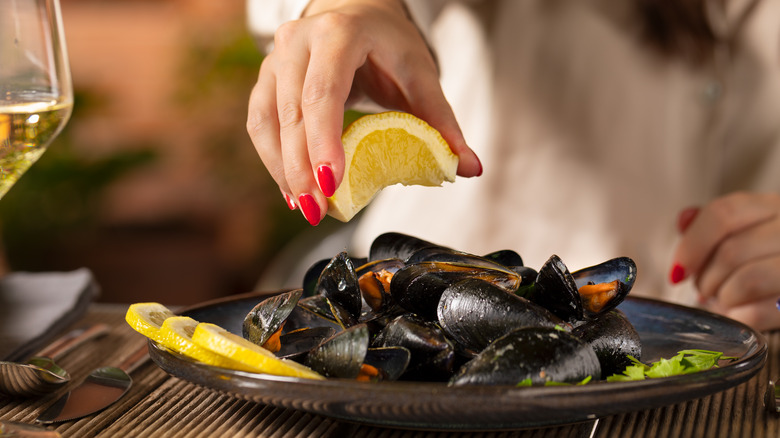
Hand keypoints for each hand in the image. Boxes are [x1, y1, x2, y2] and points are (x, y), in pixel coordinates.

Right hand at [246, 0, 481, 225]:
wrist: (355, 14)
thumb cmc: (387, 44)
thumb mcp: (420, 74)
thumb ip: (442, 122)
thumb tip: (469, 168)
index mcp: (338, 33)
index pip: (323, 91)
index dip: (324, 140)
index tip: (331, 183)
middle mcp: (298, 42)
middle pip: (292, 112)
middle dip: (302, 168)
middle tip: (318, 210)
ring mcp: (275, 60)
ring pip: (267, 121)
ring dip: (284, 170)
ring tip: (306, 208)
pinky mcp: (265, 80)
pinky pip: (261, 125)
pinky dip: (275, 162)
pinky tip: (291, 191)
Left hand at [670, 192, 779, 330]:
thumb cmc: (765, 259)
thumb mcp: (746, 233)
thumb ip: (715, 225)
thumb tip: (685, 218)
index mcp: (775, 207)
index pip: (724, 213)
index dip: (692, 244)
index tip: (677, 270)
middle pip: (730, 252)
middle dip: (705, 278)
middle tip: (703, 289)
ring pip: (746, 282)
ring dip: (722, 297)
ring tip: (723, 300)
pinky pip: (757, 314)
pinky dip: (737, 316)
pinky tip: (739, 313)